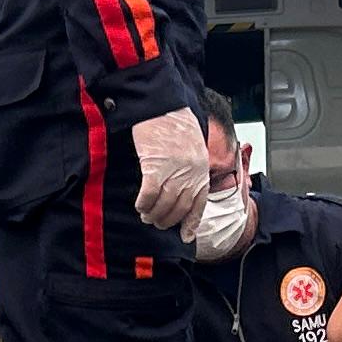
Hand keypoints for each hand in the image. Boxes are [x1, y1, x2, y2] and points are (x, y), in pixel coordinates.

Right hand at [128, 105, 205, 229]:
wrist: (163, 105)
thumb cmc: (175, 124)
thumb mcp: (193, 148)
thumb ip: (191, 169)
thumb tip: (183, 189)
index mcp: (201, 169)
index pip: (199, 204)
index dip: (191, 223)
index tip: (186, 236)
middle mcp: (191, 172)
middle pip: (180, 208)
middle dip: (168, 220)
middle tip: (157, 222)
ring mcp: (174, 170)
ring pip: (164, 204)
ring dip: (154, 214)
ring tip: (146, 215)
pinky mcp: (155, 165)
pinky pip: (149, 194)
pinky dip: (144, 203)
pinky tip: (140, 205)